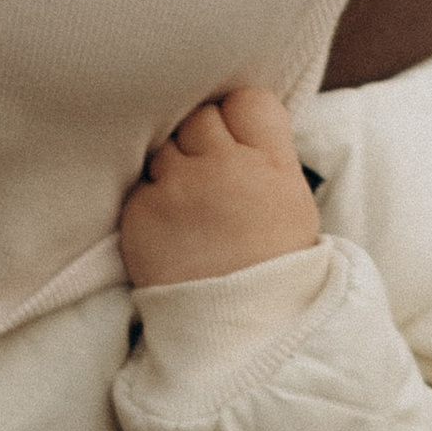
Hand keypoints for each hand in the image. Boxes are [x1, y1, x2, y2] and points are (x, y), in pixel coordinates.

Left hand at [120, 83, 320, 284]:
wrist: (239, 330)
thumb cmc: (268, 265)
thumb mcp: (291, 201)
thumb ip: (265, 153)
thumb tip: (231, 117)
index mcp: (273, 164)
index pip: (247, 100)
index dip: (238, 118)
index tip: (237, 143)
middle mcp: (225, 168)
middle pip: (201, 116)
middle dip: (202, 140)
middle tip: (210, 179)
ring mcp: (179, 188)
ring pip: (165, 146)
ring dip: (172, 167)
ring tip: (190, 207)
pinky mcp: (141, 212)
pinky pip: (140, 184)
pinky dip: (150, 200)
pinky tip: (170, 229)